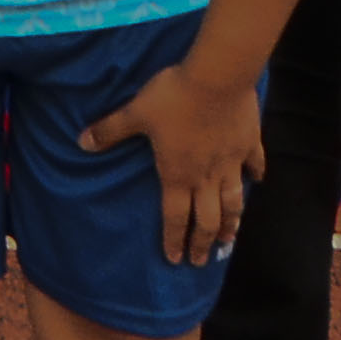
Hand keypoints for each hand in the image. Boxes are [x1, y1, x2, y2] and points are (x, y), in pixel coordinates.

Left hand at [83, 60, 266, 266]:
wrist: (217, 78)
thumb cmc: (173, 98)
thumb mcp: (135, 113)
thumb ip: (110, 130)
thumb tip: (81, 142)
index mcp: (177, 174)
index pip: (174, 216)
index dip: (174, 239)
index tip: (176, 259)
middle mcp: (206, 176)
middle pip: (207, 218)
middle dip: (203, 242)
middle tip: (201, 261)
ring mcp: (232, 162)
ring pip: (234, 200)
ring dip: (232, 222)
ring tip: (230, 239)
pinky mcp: (250, 143)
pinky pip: (255, 164)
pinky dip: (256, 174)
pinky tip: (259, 180)